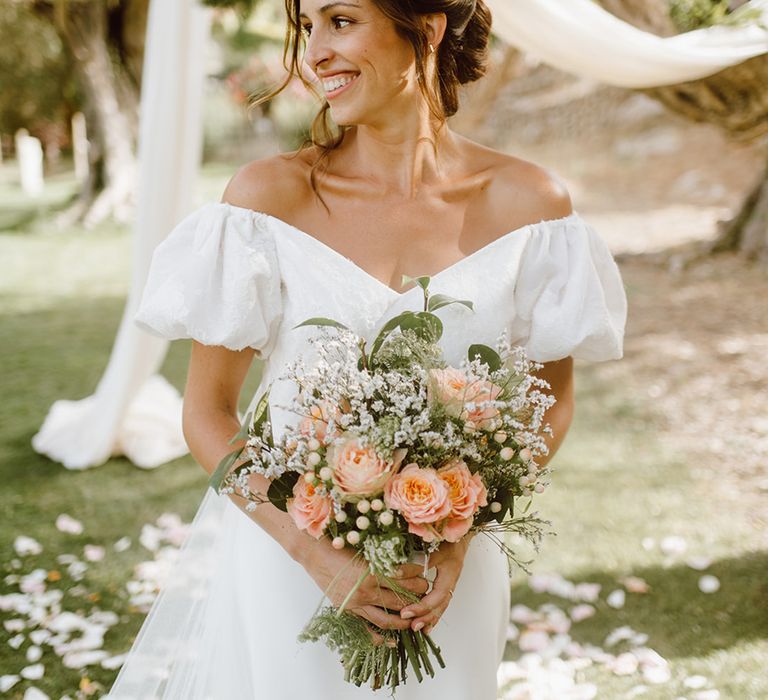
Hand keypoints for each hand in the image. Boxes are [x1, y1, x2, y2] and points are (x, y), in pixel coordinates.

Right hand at [299, 536, 429, 642]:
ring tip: (416, 616)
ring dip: (404, 619)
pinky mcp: (348, 610)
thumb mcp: (364, 548)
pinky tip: (391, 641)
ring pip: (387, 618)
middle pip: (399, 599)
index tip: (424, 572)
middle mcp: (365, 591)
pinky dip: (379, 637)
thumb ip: (383, 558)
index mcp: (371, 572)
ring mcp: (356, 603)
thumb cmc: (338, 547)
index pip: (402, 577)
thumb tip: (405, 562)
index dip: (416, 575)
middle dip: (416, 596)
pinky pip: (366, 627)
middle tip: (426, 592)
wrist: (314, 554)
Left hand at [398, 534, 473, 634]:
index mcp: (450, 572)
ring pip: (442, 603)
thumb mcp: (433, 545)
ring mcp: (450, 579)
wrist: (462, 524)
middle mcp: (452, 579)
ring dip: (430, 616)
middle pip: (441, 604)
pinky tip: (426, 620)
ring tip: (417, 629)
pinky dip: (434, 610)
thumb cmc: (448, 531)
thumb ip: (416, 561)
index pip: (436, 596)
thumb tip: (395, 572)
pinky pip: (441, 598)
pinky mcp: (447, 578)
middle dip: (426, 616)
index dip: (421, 607)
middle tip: (410, 626)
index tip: (405, 613)